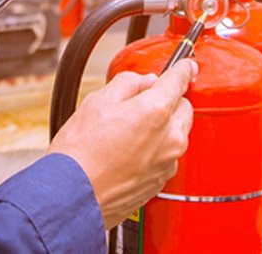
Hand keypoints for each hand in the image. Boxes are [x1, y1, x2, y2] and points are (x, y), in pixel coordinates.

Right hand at [48, 59, 196, 229]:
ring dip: (163, 127)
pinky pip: (168, 156)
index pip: (180, 80)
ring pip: (177, 133)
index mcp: (156, 110)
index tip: (187, 65)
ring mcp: (168, 162)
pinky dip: (156, 150)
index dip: (184, 69)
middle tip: (142, 103)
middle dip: (169, 101)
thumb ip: (128, 83)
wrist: (74, 195)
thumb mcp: (98, 102)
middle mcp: (169, 137)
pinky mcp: (162, 181)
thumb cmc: (81, 153)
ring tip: (129, 133)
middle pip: (184, 107)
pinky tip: (130, 153)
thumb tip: (145, 82)